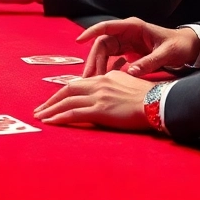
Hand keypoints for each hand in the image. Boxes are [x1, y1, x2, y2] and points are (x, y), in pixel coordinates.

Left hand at [33, 70, 154, 130]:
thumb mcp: (128, 84)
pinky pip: (74, 113)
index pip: (78, 84)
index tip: (54, 100)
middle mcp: (99, 84)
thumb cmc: (149, 97)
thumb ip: (114, 85)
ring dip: (51, 110)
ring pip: (67, 102)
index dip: (63, 93)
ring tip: (40, 117)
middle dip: (51, 100)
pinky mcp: (101, 110)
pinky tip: (51, 122)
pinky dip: (60, 117)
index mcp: (105, 77)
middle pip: (67, 90)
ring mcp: (99, 96)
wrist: (159, 102)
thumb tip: (108, 93)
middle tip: (40, 109)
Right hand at [77, 18, 199, 76]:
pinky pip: (111, 59)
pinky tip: (103, 80)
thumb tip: (131, 72)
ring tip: (92, 81)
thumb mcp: (166, 54)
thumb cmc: (179, 46)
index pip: (107, 27)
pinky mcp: (128, 52)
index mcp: (133, 28)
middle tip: (87, 76)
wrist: (190, 47)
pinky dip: (106, 69)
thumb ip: (149, 62)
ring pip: (104, 53)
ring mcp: (126, 42)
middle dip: (93, 59)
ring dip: (97, 66)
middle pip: (102, 44)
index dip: (91, 32)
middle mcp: (126, 33)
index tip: (79, 40)